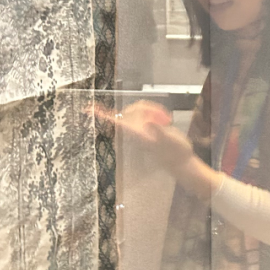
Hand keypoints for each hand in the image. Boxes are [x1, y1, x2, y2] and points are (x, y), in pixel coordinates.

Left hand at [90, 101, 210, 188]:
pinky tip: (167, 120)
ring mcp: (143, 129)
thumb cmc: (176, 153)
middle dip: (148, 108)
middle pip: (132, 110)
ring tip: (168, 120)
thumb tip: (147, 122)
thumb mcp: (171, 141)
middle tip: (167, 118)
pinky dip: (156, 112)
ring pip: (140, 109)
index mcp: (138, 135)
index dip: (102, 116)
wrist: (181, 161)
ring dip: (154, 110)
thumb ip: (159, 132)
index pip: (116, 123)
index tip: (88, 109)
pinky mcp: (149, 127)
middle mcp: (137, 131)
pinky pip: (146, 112)